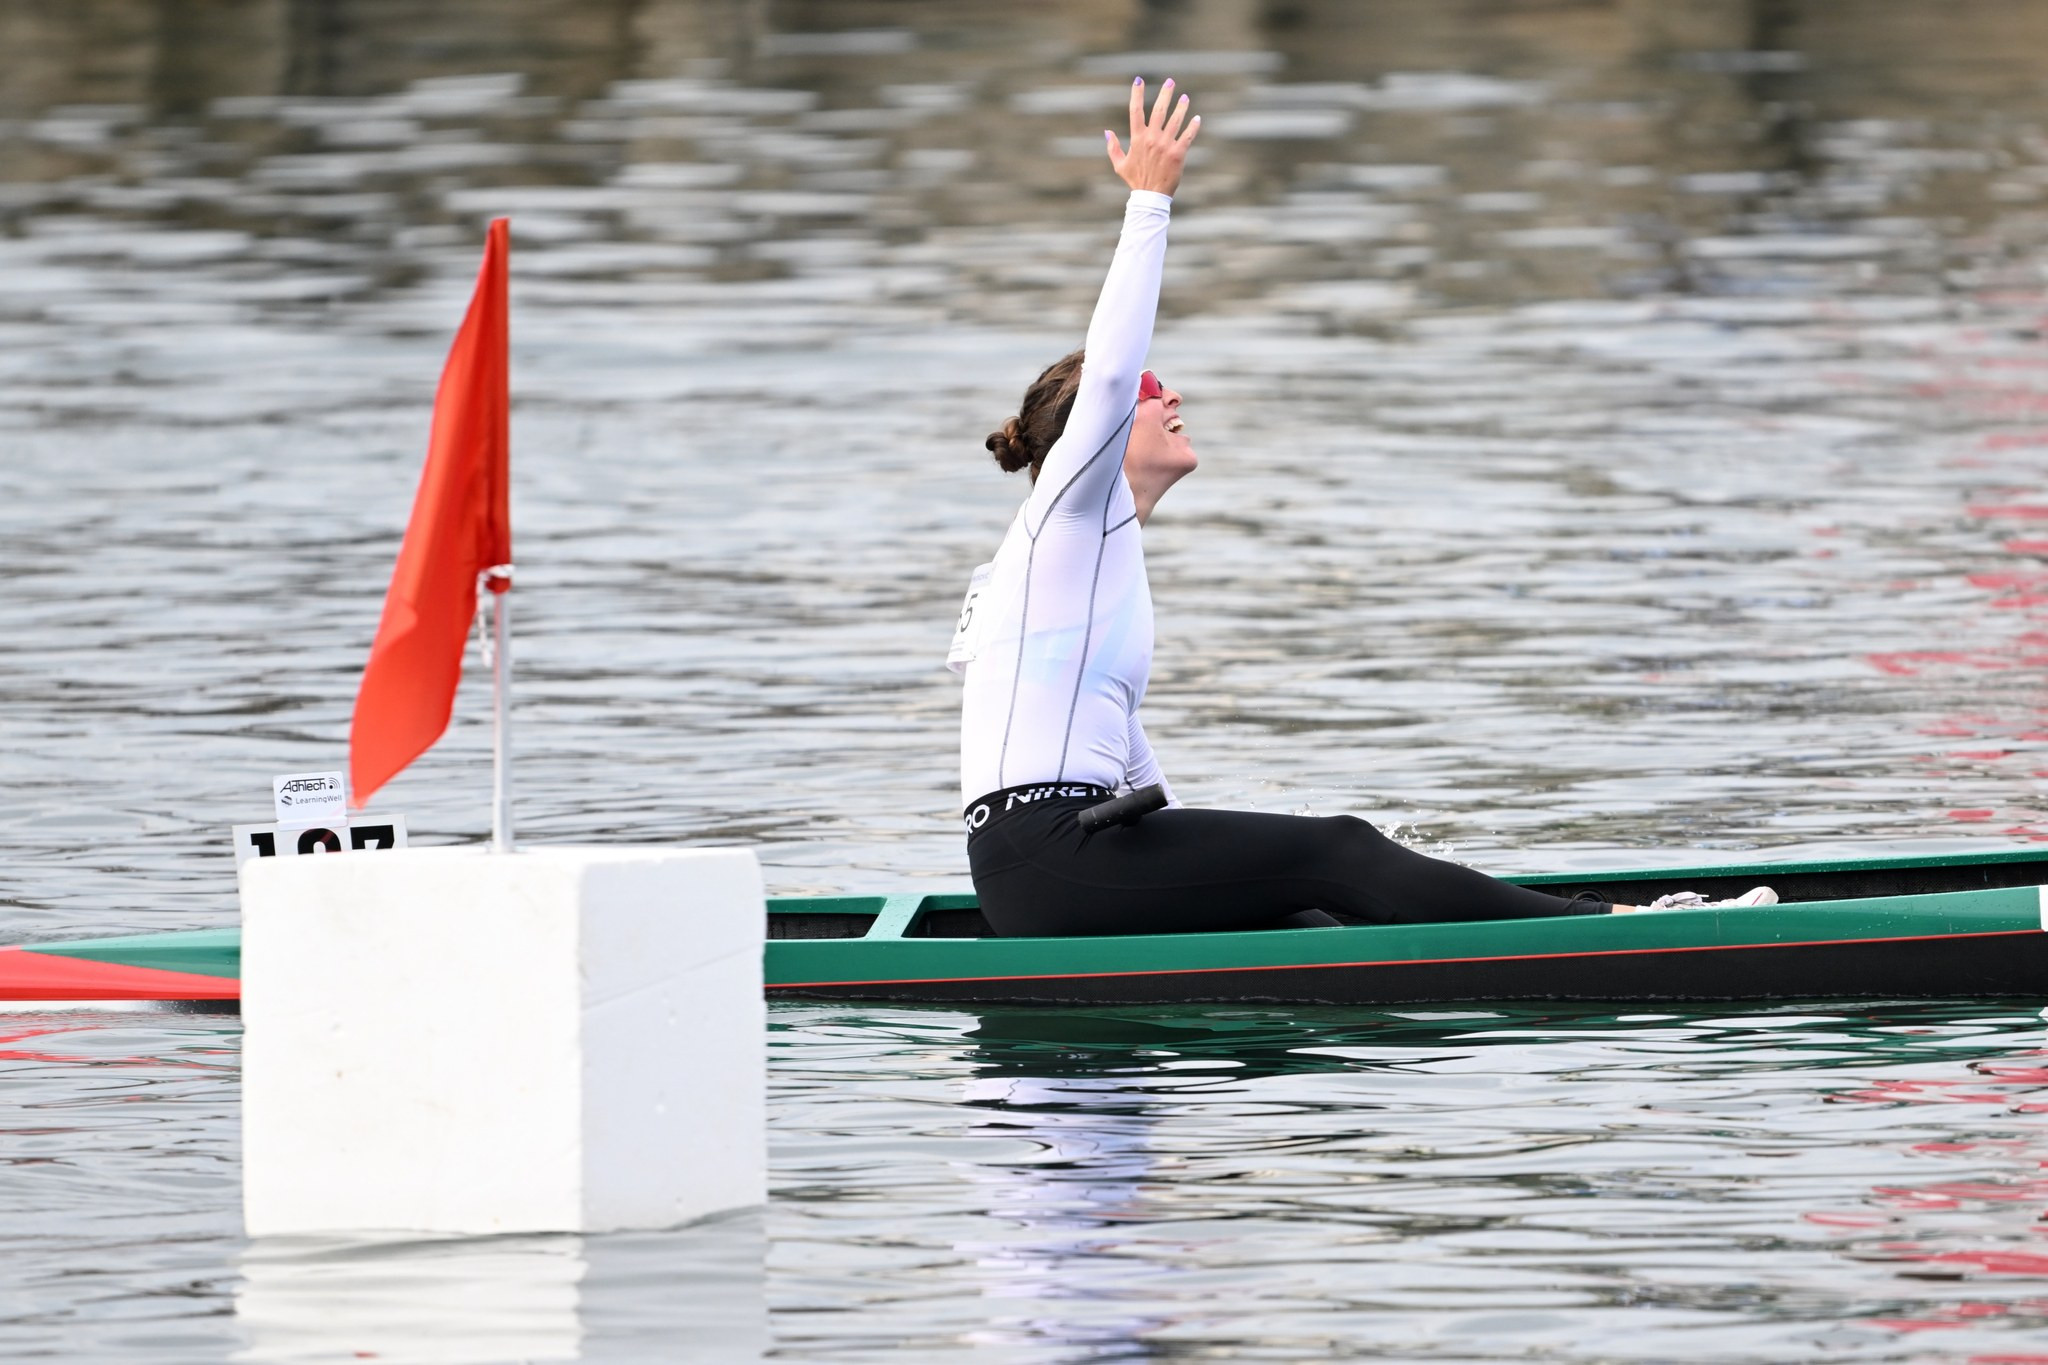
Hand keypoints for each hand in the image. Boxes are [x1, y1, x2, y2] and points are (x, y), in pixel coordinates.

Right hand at [1105, 77, 1198, 196]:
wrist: (1151, 197)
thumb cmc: (1135, 180)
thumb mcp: (1119, 165)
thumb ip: (1112, 147)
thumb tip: (1107, 132)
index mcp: (1137, 139)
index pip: (1135, 111)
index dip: (1136, 94)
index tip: (1139, 80)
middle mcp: (1152, 138)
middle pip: (1159, 110)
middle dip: (1165, 94)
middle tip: (1170, 82)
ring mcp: (1166, 145)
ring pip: (1176, 120)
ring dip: (1181, 107)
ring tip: (1185, 97)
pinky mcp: (1178, 153)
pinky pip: (1188, 135)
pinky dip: (1193, 126)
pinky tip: (1197, 118)